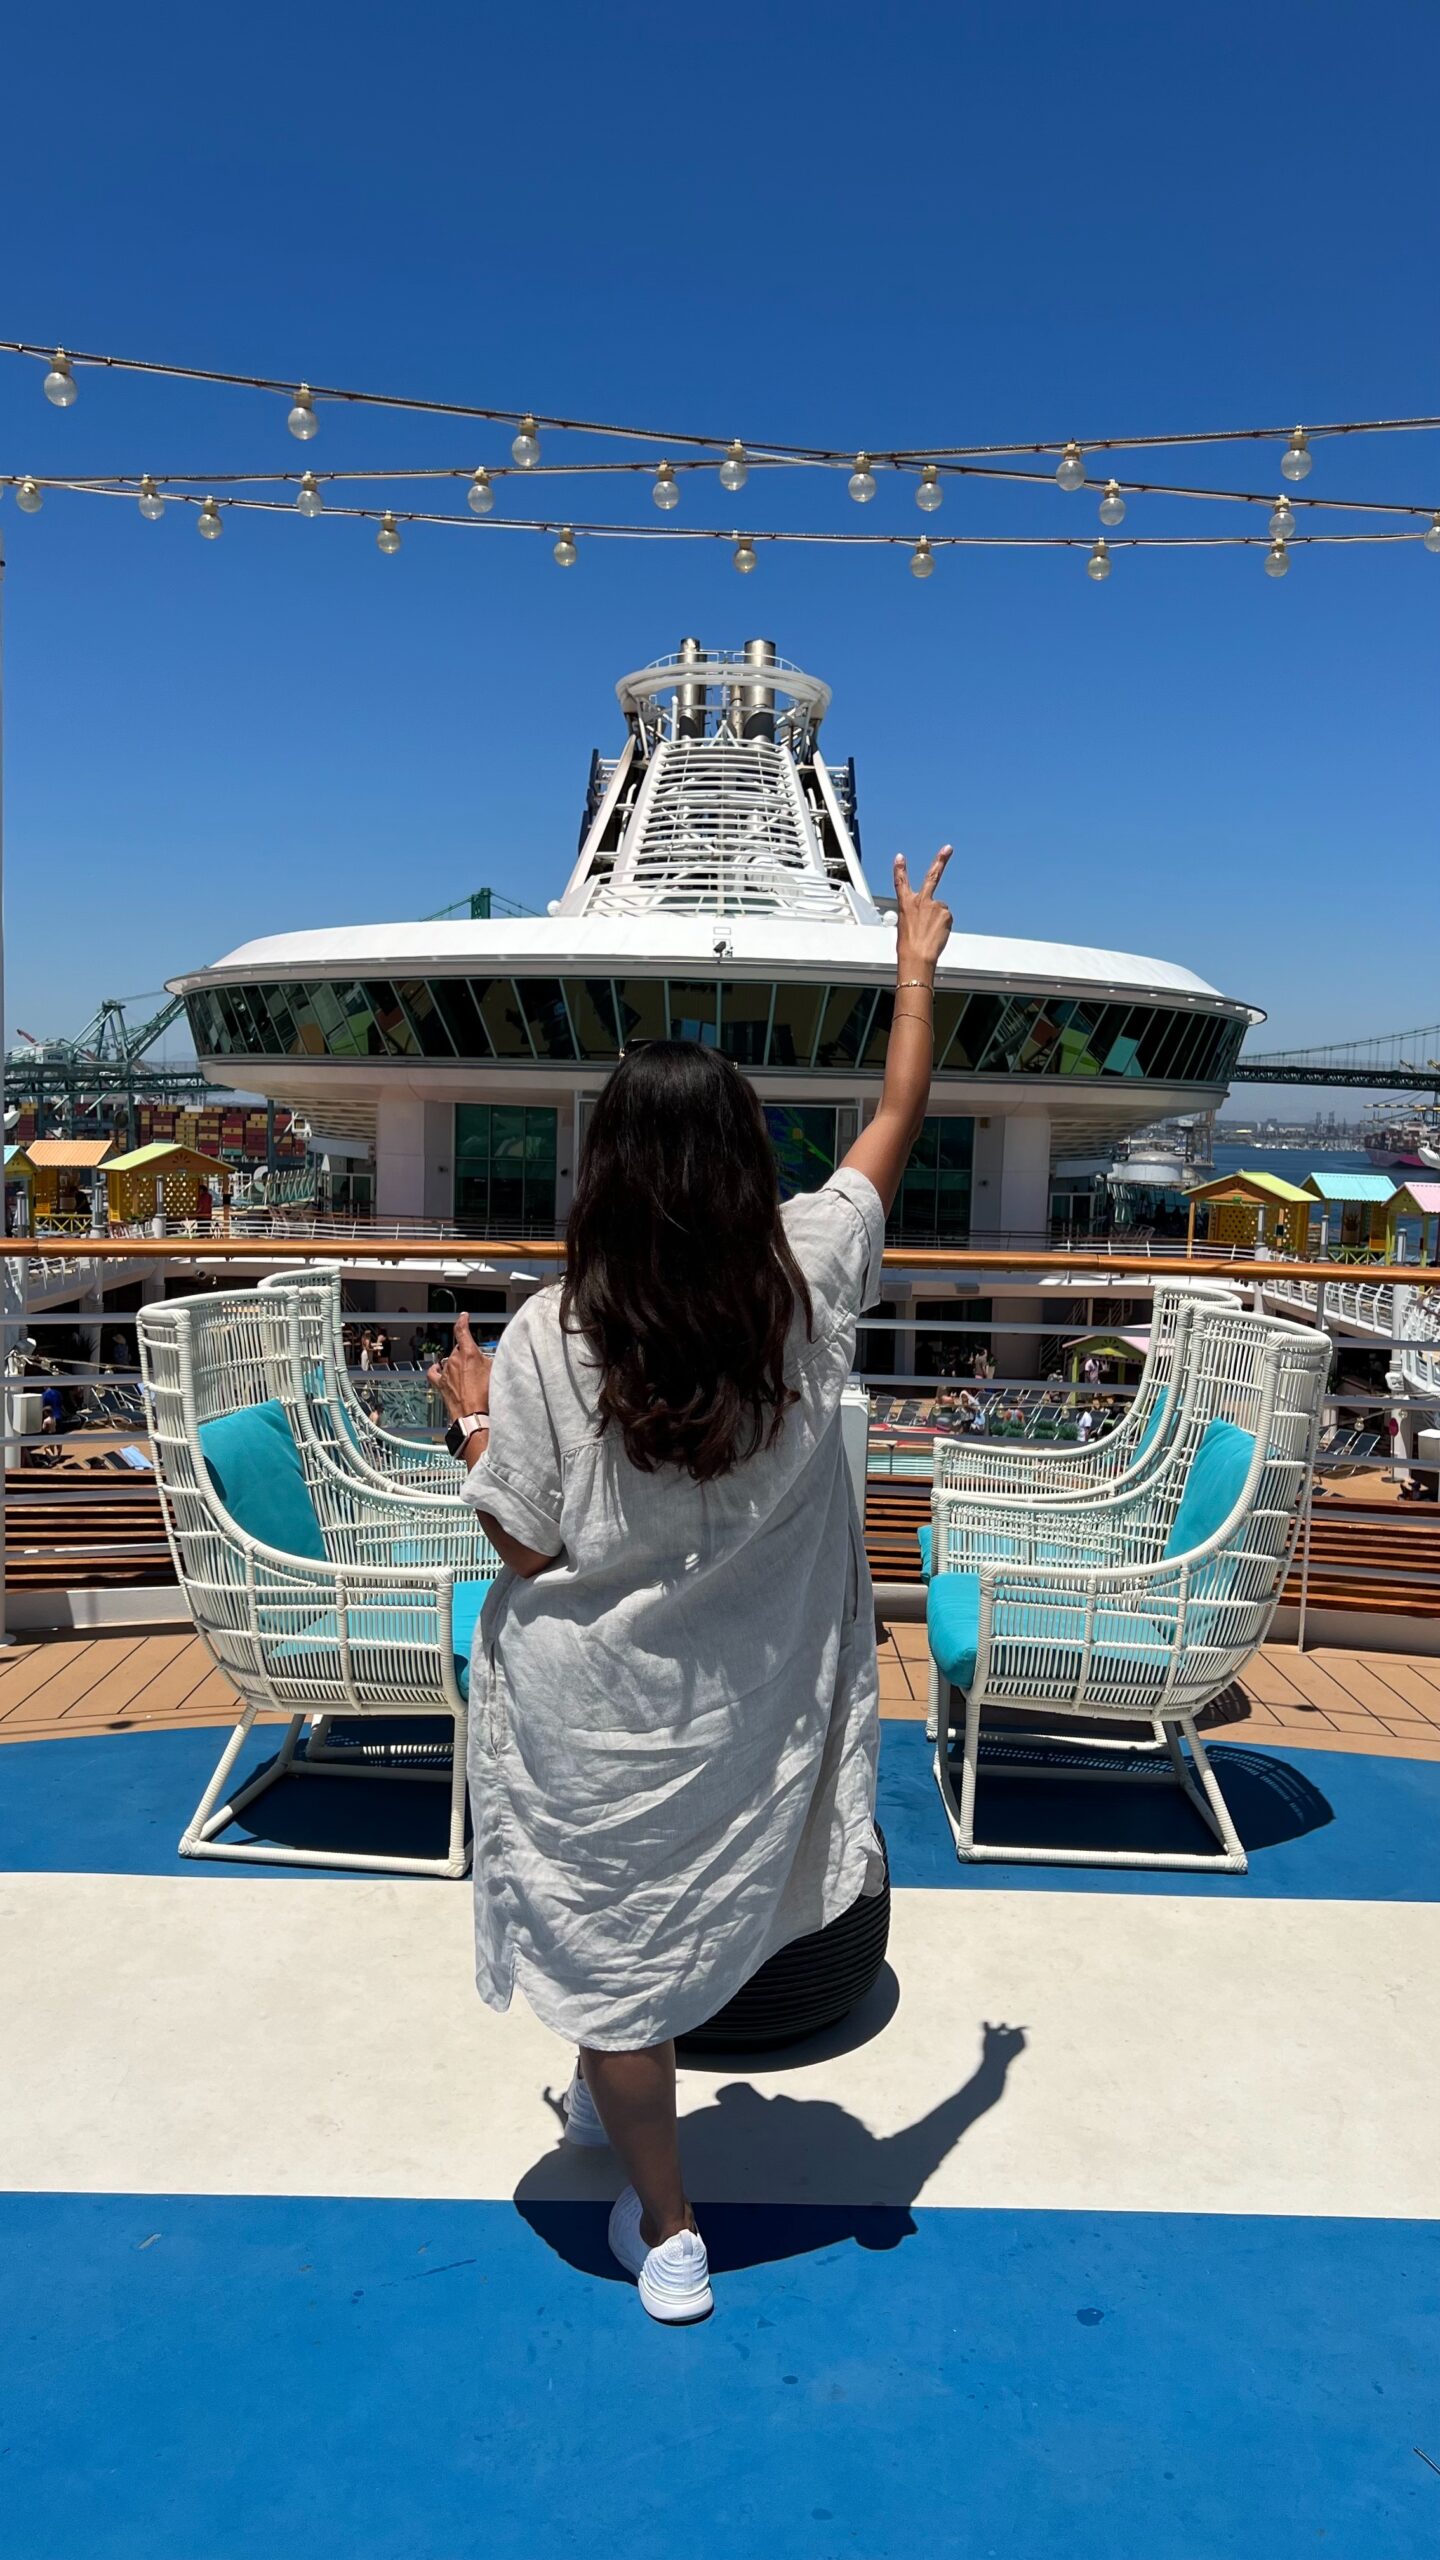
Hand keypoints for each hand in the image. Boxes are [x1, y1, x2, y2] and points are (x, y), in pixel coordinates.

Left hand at [427, 1309, 492, 1424]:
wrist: (474, 1415)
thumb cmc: (486, 1397)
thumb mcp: (496, 1372)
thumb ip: (490, 1360)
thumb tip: (489, 1358)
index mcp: (469, 1353)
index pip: (461, 1330)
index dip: (462, 1321)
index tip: (464, 1316)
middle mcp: (454, 1360)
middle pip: (459, 1349)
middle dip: (467, 1354)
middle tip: (478, 1367)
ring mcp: (446, 1372)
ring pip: (450, 1361)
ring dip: (458, 1365)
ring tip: (468, 1377)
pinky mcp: (440, 1384)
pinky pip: (434, 1372)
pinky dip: (437, 1369)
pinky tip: (440, 1370)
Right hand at [893, 845, 953, 980]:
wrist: (918, 955)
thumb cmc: (909, 946)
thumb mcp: (905, 927)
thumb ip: (916, 915)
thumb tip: (927, 917)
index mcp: (905, 904)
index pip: (900, 882)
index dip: (899, 869)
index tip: (900, 857)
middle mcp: (921, 901)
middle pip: (932, 876)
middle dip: (941, 860)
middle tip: (948, 848)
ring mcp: (935, 906)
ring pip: (941, 910)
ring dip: (938, 920)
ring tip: (930, 933)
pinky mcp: (946, 913)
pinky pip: (947, 919)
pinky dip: (943, 926)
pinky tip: (936, 934)